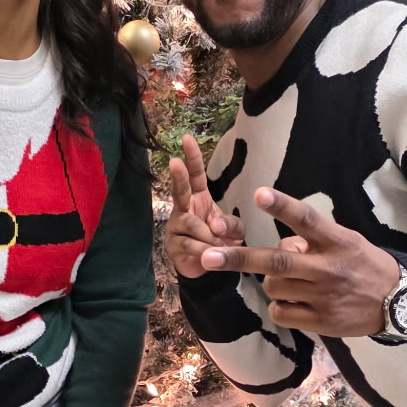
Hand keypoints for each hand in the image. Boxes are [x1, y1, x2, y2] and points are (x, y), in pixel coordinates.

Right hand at [165, 134, 243, 279]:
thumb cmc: (220, 241)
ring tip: (218, 244)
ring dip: (207, 235)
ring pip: (190, 223)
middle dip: (178, 176)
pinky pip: (189, 244)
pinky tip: (210, 254)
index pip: (195, 175)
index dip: (192, 158)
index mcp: (198, 198)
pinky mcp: (172, 245)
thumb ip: (230, 223)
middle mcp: (183, 208)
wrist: (209, 268)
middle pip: (179, 189)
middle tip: (175, 162)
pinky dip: (204, 249)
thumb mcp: (234, 230)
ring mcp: (175, 226)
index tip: (187, 138)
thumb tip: (215, 225)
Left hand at [198, 186, 401, 335]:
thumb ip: (313, 239)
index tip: (259, 194)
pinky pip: (281, 312)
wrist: (398, 302)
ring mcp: (324, 297)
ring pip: (274, 288)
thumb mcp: (346, 241)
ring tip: (294, 282)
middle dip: (239, 259)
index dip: (283, 206)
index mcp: (337, 241)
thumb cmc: (363, 265)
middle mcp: (329, 268)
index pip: (307, 220)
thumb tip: (283, 243)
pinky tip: (297, 303)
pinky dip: (280, 306)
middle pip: (277, 262)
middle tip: (207, 257)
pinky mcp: (321, 322)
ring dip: (273, 283)